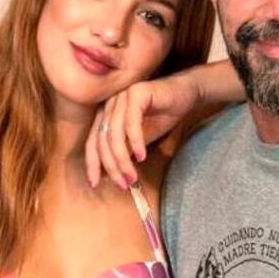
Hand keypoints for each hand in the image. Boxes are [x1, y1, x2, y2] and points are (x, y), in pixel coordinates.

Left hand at [85, 72, 201, 188]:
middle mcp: (110, 105)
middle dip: (111, 166)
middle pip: (102, 141)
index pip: (93, 143)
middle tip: (123, 184)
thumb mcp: (140, 140)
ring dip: (123, 159)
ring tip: (133, 176)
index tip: (95, 185)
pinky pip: (131, 122)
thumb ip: (124, 153)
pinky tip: (142, 156)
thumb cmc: (162, 115)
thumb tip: (110, 177)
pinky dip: (135, 141)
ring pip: (115, 134)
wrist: (186, 94)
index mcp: (106, 115)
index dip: (92, 165)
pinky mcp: (136, 92)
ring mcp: (121, 97)